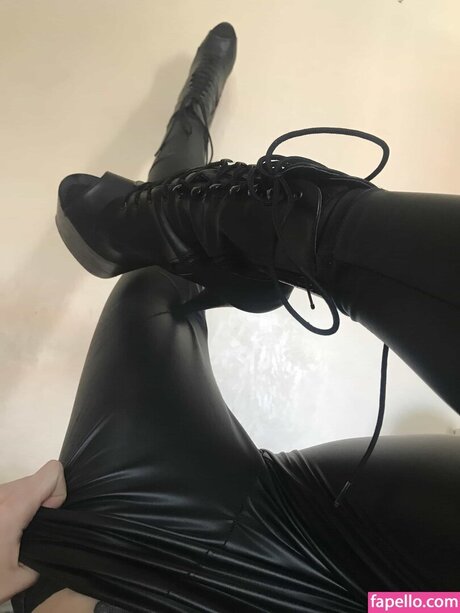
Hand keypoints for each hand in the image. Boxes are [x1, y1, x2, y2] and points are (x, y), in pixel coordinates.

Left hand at [0, 460, 66, 603]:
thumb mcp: (21, 577)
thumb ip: (47, 553)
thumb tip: (55, 543)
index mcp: (13, 506)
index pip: (52, 472)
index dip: (57, 494)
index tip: (47, 518)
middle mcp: (1, 493)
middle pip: (38, 480)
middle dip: (43, 503)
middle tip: (29, 533)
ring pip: (23, 486)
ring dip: (26, 506)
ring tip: (13, 537)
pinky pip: (9, 494)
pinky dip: (13, 508)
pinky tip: (2, 533)